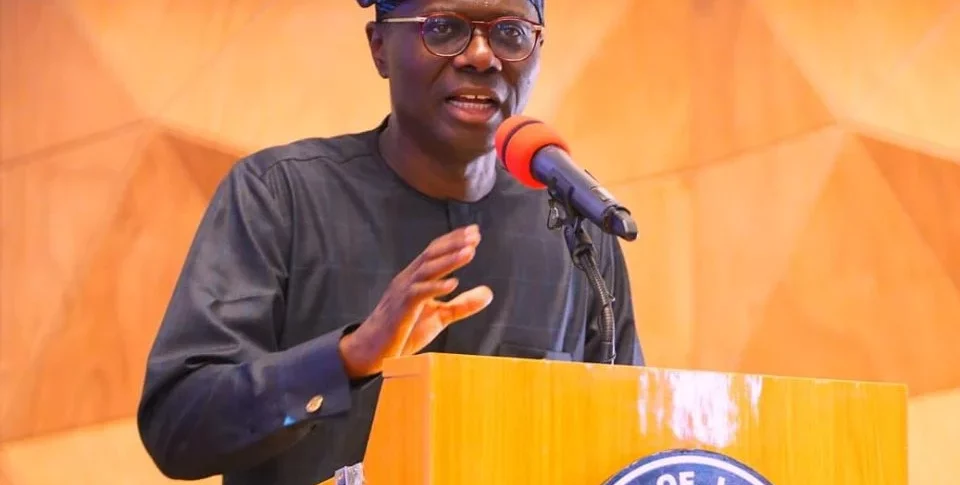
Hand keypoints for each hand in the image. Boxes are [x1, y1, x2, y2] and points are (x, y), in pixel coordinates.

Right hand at [338, 224, 492, 377]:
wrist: (373, 351)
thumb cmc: (404, 331)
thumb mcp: (439, 316)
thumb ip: (463, 304)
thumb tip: (489, 292)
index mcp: (415, 278)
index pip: (434, 252)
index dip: (453, 240)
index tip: (474, 232)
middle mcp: (407, 279)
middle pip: (431, 254)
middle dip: (453, 243)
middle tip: (474, 235)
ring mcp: (402, 292)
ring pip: (427, 270)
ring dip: (449, 260)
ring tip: (469, 252)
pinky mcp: (401, 309)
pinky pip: (419, 294)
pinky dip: (436, 287)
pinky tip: (453, 283)